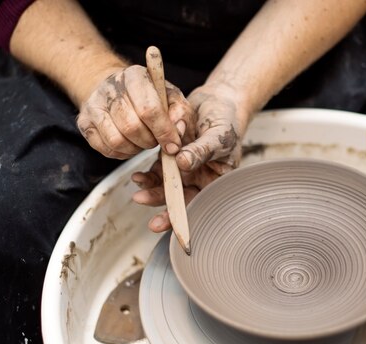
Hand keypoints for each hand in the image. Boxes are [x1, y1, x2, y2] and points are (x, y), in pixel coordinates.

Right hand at [76, 65, 194, 158]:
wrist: (118, 90)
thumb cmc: (151, 96)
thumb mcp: (172, 98)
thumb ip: (181, 113)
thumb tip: (178, 131)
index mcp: (135, 76)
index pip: (149, 109)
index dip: (163, 131)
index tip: (173, 145)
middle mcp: (110, 87)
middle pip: (131, 127)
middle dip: (150, 141)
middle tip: (156, 140)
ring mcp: (93, 105)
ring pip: (117, 141)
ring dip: (135, 149)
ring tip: (143, 141)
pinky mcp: (84, 123)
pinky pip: (106, 149)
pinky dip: (122, 153)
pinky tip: (130, 143)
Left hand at [132, 83, 250, 231]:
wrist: (221, 100)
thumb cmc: (228, 121)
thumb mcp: (218, 137)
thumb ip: (201, 151)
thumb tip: (183, 163)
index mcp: (215, 181)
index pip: (198, 203)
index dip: (180, 215)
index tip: (162, 222)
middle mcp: (200, 178)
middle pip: (179, 199)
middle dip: (160, 203)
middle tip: (142, 201)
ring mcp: (185, 169)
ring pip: (166, 186)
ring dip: (151, 189)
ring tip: (138, 187)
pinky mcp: (172, 157)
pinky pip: (158, 171)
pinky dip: (148, 174)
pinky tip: (138, 176)